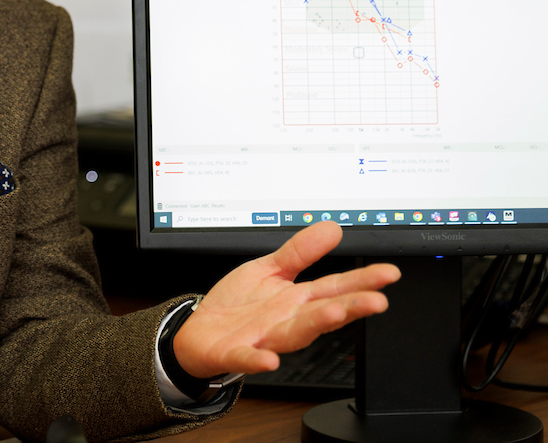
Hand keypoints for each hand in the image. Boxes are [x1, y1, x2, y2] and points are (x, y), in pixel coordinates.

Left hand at [172, 220, 400, 377]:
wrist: (200, 332)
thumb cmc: (238, 305)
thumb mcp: (269, 269)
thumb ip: (300, 252)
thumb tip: (332, 228)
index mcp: (297, 300)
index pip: (335, 288)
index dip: (362, 281)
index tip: (389, 273)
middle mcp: (287, 320)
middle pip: (323, 313)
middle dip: (350, 307)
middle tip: (376, 300)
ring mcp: (264, 338)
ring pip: (295, 334)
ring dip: (316, 326)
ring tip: (336, 314)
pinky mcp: (237, 352)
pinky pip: (249, 358)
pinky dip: (258, 360)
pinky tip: (269, 360)